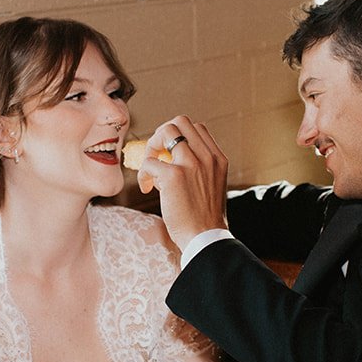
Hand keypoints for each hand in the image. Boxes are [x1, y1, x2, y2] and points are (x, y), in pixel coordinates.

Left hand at [136, 116, 228, 251]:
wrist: (206, 239)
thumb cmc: (205, 218)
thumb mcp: (212, 185)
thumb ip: (199, 168)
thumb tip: (171, 158)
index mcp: (218, 158)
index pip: (196, 127)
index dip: (178, 136)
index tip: (170, 155)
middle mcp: (207, 157)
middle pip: (180, 122)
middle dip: (162, 135)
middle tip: (156, 156)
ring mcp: (191, 164)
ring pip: (164, 132)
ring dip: (151, 149)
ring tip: (151, 171)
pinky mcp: (173, 176)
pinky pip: (149, 162)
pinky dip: (143, 174)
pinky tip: (147, 188)